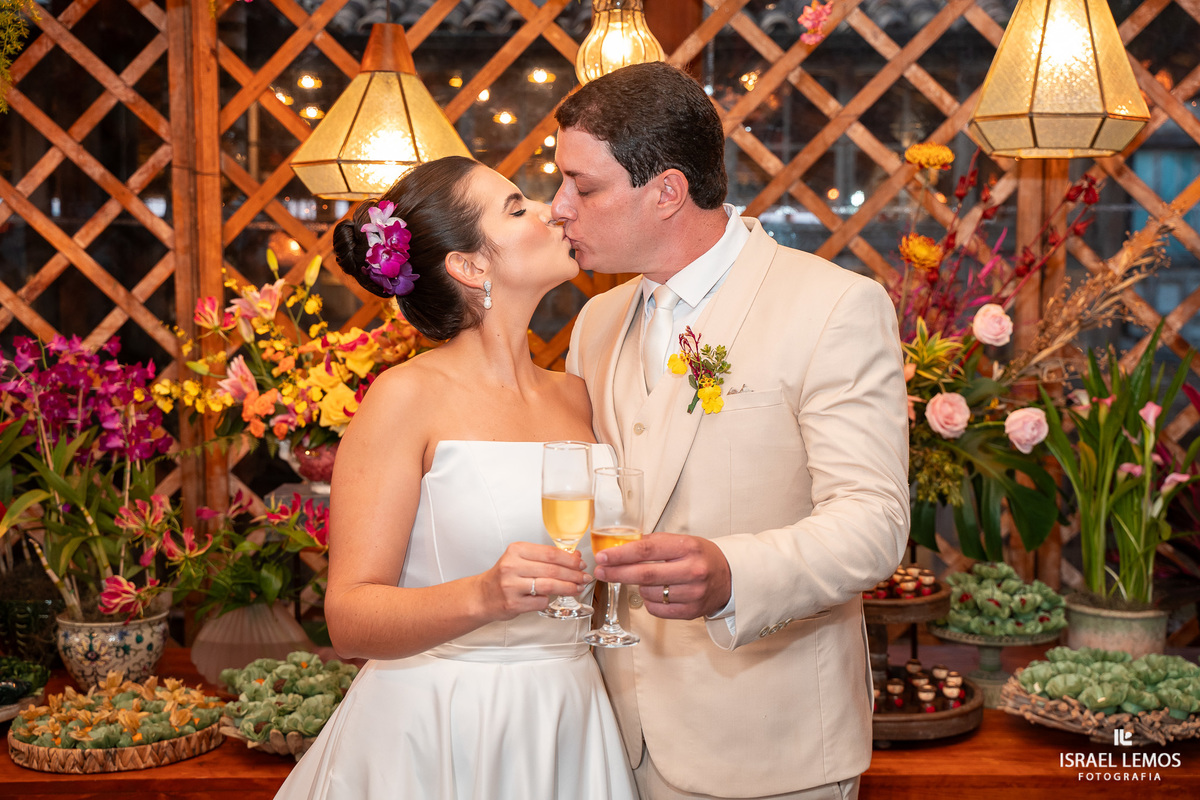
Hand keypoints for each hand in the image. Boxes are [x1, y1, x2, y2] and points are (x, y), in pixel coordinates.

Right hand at [478, 542, 588, 620]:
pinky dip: (550, 600)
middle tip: (583, 577)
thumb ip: (546, 557)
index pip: (550, 553)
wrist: (483, 595)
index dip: (569, 559)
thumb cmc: (505, 576)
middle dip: (573, 574)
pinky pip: (540, 601)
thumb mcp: (522, 559)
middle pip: (552, 569)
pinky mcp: (513, 603)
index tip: (580, 563)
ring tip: (577, 588)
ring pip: (549, 586)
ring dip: (568, 587)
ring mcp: (511, 585)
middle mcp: (512, 566)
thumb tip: (574, 556)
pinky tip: (553, 598)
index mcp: (516, 550)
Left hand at [594, 533, 730, 619]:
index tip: (602, 556)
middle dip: (617, 573)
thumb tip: (619, 546)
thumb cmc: (701, 557)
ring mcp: (693, 593)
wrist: (729, 578)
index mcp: (688, 547)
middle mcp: (692, 570)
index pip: (647, 549)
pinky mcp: (691, 611)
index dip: (621, 554)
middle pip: (645, 574)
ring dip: (637, 586)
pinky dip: (648, 601)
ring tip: (642, 579)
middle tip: (600, 571)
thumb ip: (654, 543)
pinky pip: (656, 609)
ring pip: (648, 593)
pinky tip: (655, 593)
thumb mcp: (682, 542)